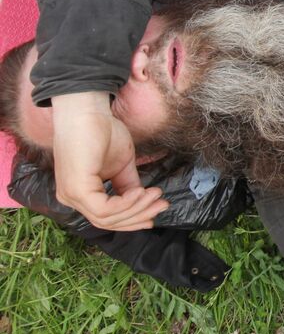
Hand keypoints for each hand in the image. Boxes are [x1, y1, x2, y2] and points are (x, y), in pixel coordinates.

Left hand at [51, 91, 167, 230]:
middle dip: (139, 216)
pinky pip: (104, 208)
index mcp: (80, 193)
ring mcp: (71, 195)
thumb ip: (128, 184)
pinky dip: (127, 202)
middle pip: (107, 222)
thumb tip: (143, 199)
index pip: (106, 217)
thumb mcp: (121, 164)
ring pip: (107, 218)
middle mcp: (71, 198)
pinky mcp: (77, 188)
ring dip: (137, 208)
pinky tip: (142, 191)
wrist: (88, 111)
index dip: (133, 218)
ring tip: (156, 194)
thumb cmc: (102, 131)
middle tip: (163, 205)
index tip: (158, 210)